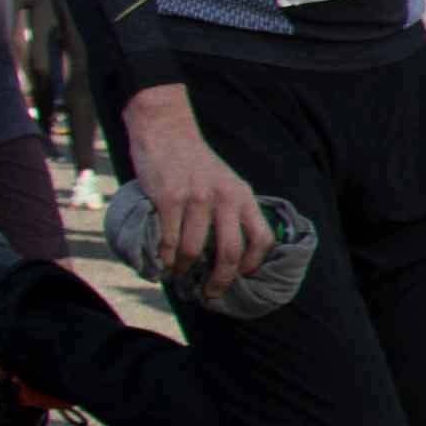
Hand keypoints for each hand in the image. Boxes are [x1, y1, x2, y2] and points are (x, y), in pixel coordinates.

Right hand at [119, 87, 273, 293]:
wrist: (167, 131)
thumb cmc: (197, 162)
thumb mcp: (227, 182)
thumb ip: (232, 209)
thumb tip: (231, 251)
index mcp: (243, 196)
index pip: (262, 238)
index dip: (254, 264)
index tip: (242, 277)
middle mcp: (225, 198)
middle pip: (230, 252)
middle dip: (221, 280)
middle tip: (212, 294)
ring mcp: (196, 198)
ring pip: (195, 250)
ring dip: (186, 270)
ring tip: (180, 277)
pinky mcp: (169, 198)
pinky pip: (169, 240)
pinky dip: (166, 259)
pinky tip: (163, 265)